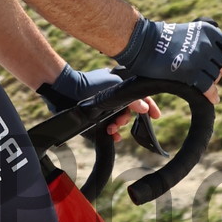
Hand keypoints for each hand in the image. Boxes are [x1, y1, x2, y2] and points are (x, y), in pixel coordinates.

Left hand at [37, 65, 158, 137]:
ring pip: (118, 123)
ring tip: (112, 129)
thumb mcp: (113, 88)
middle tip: (120, 122)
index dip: (150, 106)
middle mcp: (113, 100)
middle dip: (127, 119)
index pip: (140, 98)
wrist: (65, 90)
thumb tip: (144, 108)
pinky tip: (112, 137)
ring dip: (118, 127)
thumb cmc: (89, 84)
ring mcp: (104, 111)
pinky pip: (107, 131)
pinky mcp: (94, 121)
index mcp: (120, 90)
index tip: (156, 116)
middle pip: (129, 113)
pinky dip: (111, 135)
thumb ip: (130, 99)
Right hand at [113, 15, 221, 95]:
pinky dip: (212, 95)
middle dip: (218, 72)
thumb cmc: (165, 39)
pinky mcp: (190, 72)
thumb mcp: (192, 33)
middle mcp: (207, 44)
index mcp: (209, 31)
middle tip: (204, 73)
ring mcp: (199, 58)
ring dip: (211, 82)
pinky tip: (212, 98)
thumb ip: (209, 45)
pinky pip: (208, 88)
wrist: (144, 43)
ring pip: (216, 77)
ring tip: (199, 81)